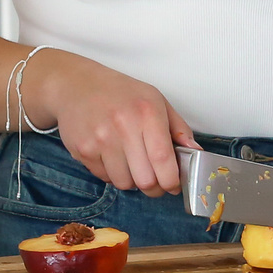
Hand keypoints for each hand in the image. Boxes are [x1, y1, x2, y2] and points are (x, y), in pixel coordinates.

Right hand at [28, 52, 195, 195]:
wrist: (76, 84)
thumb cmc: (120, 93)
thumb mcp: (155, 99)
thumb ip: (178, 127)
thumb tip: (196, 153)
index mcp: (147, 111)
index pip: (163, 159)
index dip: (171, 181)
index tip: (174, 186)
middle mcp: (124, 125)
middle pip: (145, 179)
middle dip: (154, 188)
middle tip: (154, 182)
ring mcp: (100, 139)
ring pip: (124, 183)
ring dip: (131, 180)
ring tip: (130, 163)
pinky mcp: (83, 149)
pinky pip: (105, 178)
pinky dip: (112, 174)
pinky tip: (111, 155)